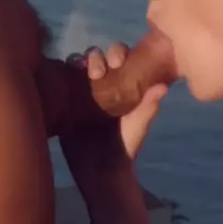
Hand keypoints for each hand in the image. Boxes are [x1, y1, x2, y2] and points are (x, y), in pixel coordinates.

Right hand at [65, 43, 167, 159]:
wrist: (101, 170)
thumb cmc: (125, 145)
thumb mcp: (138, 125)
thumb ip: (148, 107)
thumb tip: (164, 87)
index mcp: (121, 82)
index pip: (119, 57)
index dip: (117, 53)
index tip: (118, 62)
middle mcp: (101, 81)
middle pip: (96, 56)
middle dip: (96, 57)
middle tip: (97, 72)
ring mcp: (81, 90)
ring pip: (76, 64)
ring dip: (77, 62)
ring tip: (79, 72)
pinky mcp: (64, 101)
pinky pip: (58, 80)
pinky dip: (58, 73)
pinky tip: (60, 77)